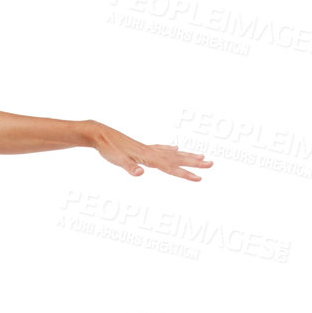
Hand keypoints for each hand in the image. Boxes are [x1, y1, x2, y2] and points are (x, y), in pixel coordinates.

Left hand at [88, 121, 210, 180]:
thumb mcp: (116, 160)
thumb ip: (130, 167)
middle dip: (195, 163)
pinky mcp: (141, 147)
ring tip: (202, 156)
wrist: (99, 134)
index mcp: (148, 157)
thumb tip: (141, 173)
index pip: (171, 167)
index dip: (185, 174)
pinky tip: (175, 149)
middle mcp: (151, 151)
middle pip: (177, 159)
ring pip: (173, 153)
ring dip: (187, 156)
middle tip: (212, 164)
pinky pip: (161, 149)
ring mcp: (148, 148)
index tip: (200, 178)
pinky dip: (171, 150)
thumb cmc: (107, 149)